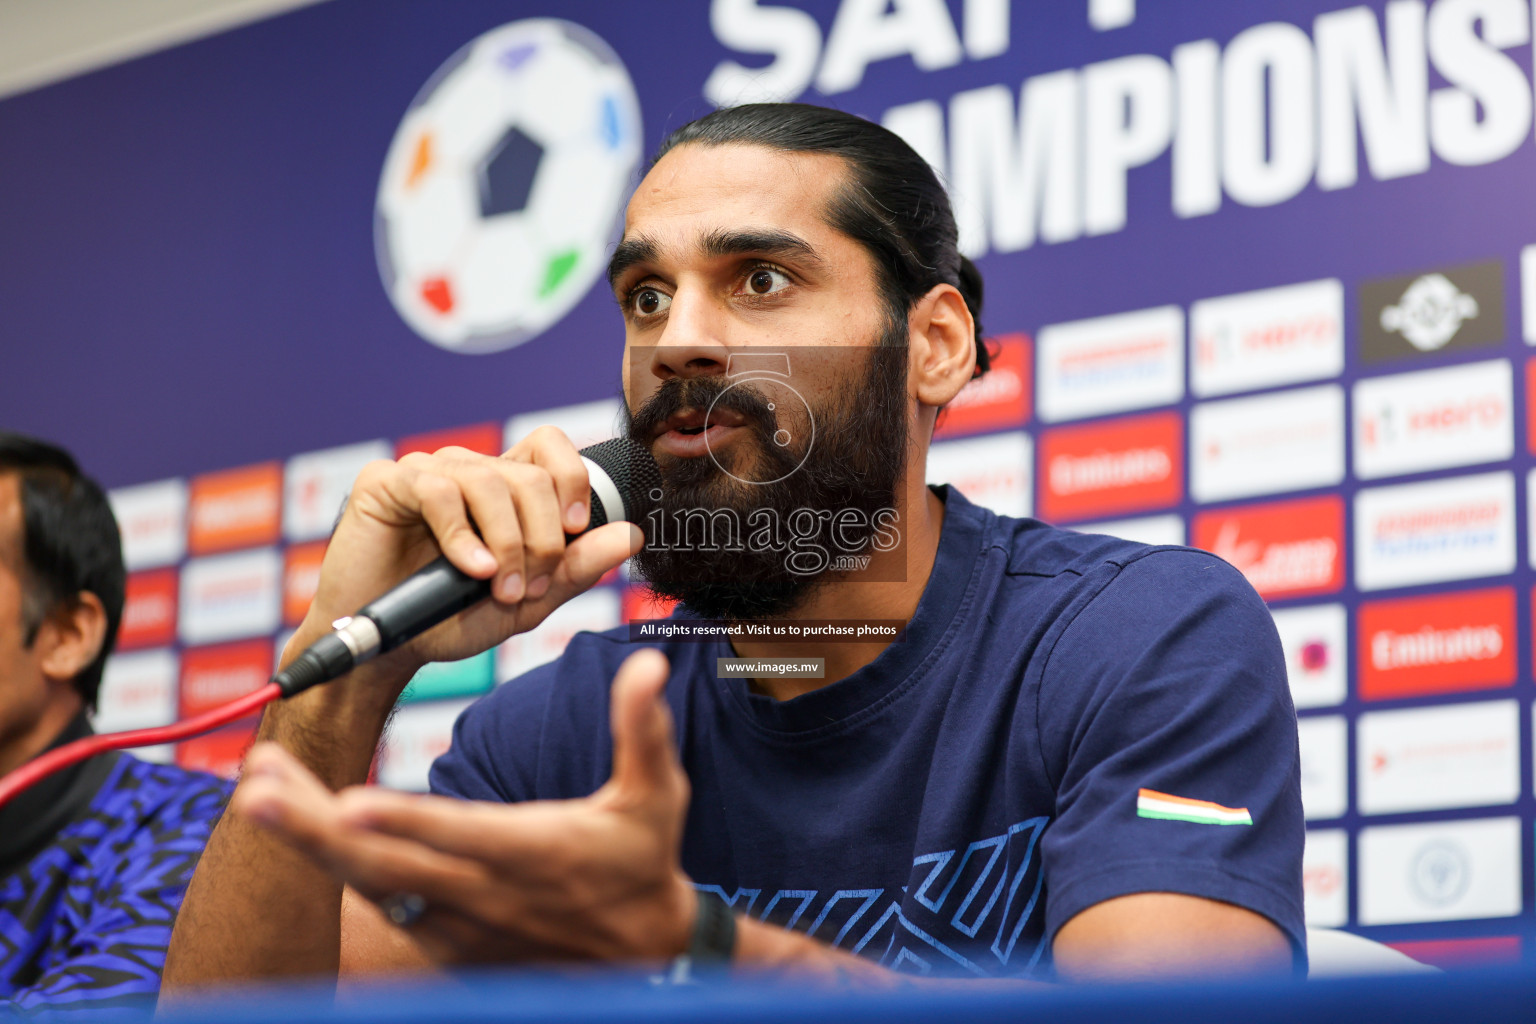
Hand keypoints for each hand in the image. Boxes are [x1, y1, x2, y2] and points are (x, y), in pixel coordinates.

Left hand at [234, 649, 697, 964]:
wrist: (638, 954)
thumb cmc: (642, 860)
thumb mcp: (656, 795)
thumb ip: (643, 729)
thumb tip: (645, 667)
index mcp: (534, 852)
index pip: (460, 837)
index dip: (405, 823)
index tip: (351, 804)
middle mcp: (485, 894)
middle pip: (387, 865)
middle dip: (315, 829)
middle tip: (255, 792)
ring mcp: (458, 924)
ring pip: (371, 884)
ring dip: (311, 841)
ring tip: (258, 795)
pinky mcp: (444, 941)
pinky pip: (380, 902)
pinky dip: (337, 868)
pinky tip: (300, 827)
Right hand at [293, 427, 642, 685]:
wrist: (390, 647)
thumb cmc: (453, 617)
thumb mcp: (529, 599)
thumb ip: (577, 567)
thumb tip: (630, 535)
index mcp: (505, 487)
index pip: (551, 447)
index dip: (571, 480)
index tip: (575, 529)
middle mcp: (469, 470)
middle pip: (529, 475)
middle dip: (543, 537)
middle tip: (531, 586)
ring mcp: (427, 472)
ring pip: (489, 482)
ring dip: (507, 543)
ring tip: (501, 588)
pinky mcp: (385, 483)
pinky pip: (437, 491)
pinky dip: (464, 536)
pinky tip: (470, 570)